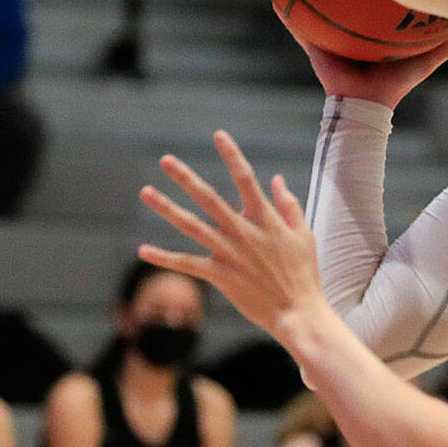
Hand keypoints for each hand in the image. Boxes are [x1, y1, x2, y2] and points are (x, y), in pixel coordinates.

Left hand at [138, 131, 330, 339]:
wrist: (298, 311)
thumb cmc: (304, 272)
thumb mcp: (303, 234)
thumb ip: (289, 205)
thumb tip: (276, 180)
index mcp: (265, 219)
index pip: (245, 179)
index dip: (232, 155)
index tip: (218, 135)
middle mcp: (243, 232)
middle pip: (208, 198)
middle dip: (185, 177)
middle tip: (165, 160)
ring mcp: (229, 254)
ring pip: (191, 226)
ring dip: (166, 208)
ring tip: (145, 192)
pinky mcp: (219, 275)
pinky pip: (186, 263)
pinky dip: (164, 257)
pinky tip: (143, 249)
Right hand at [280, 11, 447, 108]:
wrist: (364, 108)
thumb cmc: (394, 86)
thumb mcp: (425, 60)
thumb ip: (447, 43)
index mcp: (373, 30)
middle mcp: (349, 29)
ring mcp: (329, 36)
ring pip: (317, 8)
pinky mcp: (313, 45)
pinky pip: (297, 27)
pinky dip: (286, 14)